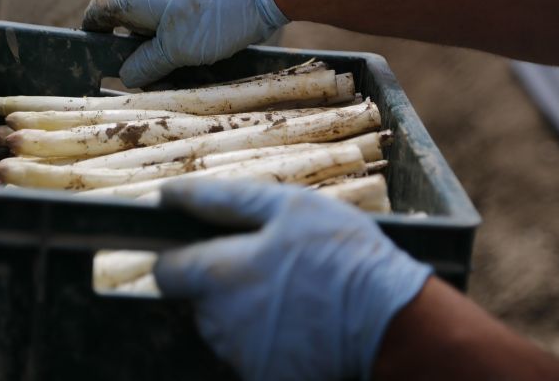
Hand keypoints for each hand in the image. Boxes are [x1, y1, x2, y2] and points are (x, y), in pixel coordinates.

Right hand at [82, 0, 288, 87]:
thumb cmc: (213, 15)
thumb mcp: (173, 49)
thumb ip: (146, 64)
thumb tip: (126, 75)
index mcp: (136, 1)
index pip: (99, 12)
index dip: (91, 32)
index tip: (90, 56)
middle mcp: (153, 4)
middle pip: (129, 34)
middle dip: (133, 62)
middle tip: (142, 87)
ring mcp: (176, 12)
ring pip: (156, 43)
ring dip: (160, 67)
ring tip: (170, 87)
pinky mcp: (198, 21)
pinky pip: (179, 44)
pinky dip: (180, 62)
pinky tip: (190, 78)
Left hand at [154, 179, 432, 380]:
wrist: (392, 320)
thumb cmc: (342, 254)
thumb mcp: (287, 207)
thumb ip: (221, 199)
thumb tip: (169, 195)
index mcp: (220, 275)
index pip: (166, 272)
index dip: (182, 256)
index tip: (209, 249)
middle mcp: (220, 321)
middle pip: (198, 299)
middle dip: (222, 282)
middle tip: (271, 267)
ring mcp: (241, 354)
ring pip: (224, 326)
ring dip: (245, 309)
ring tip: (292, 292)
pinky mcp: (262, 376)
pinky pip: (250, 351)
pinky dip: (267, 337)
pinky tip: (299, 321)